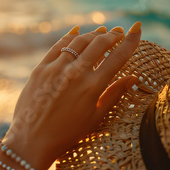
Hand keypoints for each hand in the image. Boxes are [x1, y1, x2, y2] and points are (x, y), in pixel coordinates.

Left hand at [3, 22, 141, 169]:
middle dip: (113, 35)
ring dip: (93, 34)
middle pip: (99, 44)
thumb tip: (134, 77)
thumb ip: (114, 95)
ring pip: (79, 41)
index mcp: (92, 87)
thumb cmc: (67, 134)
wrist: (31, 140)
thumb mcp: (95, 118)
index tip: (138, 29)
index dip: (130, 41)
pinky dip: (70, 36)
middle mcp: (75, 74)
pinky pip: (58, 46)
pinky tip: (77, 31)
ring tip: (102, 32)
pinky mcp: (40, 68)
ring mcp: (56, 69)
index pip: (117, 57)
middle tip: (120, 32)